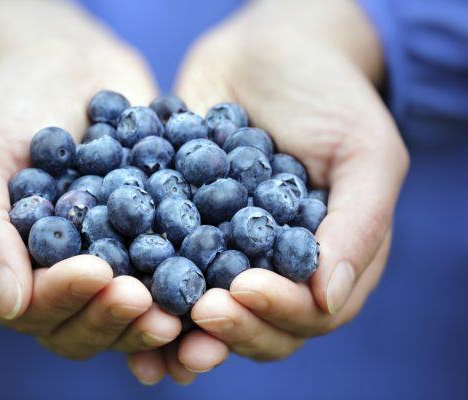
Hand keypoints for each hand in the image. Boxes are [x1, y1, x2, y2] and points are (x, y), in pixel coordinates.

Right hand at [0, 0, 180, 367]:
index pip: (36, 308)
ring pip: (131, 313)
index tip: (96, 272)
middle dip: (115, 317)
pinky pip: (172, 272)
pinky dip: (193, 285)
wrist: (64, 67)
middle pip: (87, 325)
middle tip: (145, 300)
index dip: (66, 297)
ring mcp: (111, 264)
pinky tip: (218, 284)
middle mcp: (63, 280)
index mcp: (13, 273)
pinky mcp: (153, 242)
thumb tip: (10, 306)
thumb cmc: (8, 109)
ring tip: (184, 306)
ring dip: (156, 319)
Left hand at [127, 0, 408, 379]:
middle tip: (196, 316)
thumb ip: (358, 224)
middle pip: (259, 324)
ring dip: (181, 328)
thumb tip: (328, 299)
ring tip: (150, 332)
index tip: (239, 291)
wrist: (264, 50)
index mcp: (328, 260)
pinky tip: (119, 291)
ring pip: (208, 308)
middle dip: (229, 329)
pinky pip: (165, 264)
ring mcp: (228, 251)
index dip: (278, 311)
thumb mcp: (364, 149)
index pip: (310, 312)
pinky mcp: (185, 228)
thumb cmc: (327, 93)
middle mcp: (277, 267)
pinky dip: (145, 284)